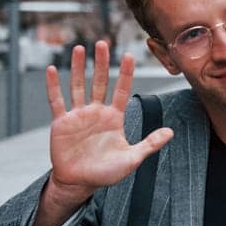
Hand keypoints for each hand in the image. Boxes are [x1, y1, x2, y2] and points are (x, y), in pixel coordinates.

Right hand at [46, 41, 173, 197]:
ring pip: (78, 86)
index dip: (125, 73)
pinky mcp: (61, 122)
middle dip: (102, 63)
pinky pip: (57, 100)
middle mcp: (96, 112)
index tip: (129, 55)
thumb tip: (172, 132)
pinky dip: (54, 85)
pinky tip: (53, 69)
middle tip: (103, 42)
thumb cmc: (106, 172)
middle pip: (100, 82)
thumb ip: (150, 144)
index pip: (121, 90)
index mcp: (114, 118)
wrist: (80, 183)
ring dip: (79, 67)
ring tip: (80, 48)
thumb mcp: (132, 158)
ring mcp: (78, 115)